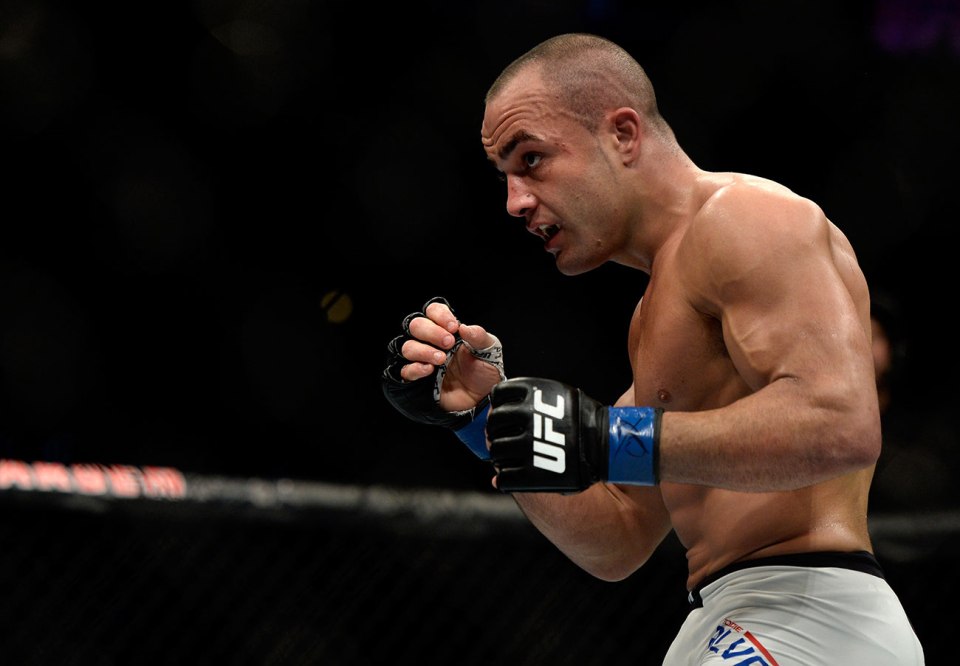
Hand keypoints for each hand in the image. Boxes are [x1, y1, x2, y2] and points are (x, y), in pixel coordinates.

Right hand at [381, 297, 505, 456]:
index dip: (439, 315)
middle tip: (448, 342)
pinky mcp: (418, 380)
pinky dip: (415, 368)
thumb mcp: (490, 351)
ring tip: (441, 359)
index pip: (432, 311)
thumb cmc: (484, 372)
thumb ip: (479, 337)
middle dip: (431, 331)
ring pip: (407, 346)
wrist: (483, 400)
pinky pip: (405, 371)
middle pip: (416, 325)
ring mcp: (423, 360)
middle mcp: (431, 342)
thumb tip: (465, 327)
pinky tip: (429, 370)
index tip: (454, 327)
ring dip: (423, 350)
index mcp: (447, 330)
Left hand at [487, 377, 660, 491]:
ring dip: (498, 455)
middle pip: (494, 425)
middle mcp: (530, 418)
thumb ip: (532, 399)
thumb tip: (500, 402)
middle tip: (501, 439)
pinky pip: (505, 477)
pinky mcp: (533, 474)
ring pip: (496, 451)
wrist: (607, 448)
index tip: (502, 414)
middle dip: (494, 433)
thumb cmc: (585, 422)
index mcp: (536, 395)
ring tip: (509, 457)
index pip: (500, 395)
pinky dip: (505, 478)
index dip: (498, 406)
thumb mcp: (562, 398)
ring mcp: (530, 447)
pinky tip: (513, 476)